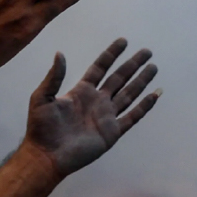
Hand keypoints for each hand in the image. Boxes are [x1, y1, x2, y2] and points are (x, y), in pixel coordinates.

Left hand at [24, 39, 160, 176]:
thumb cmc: (41, 127)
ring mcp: (106, 116)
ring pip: (129, 94)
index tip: (123, 41)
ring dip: (141, 81)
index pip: (100, 68)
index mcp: (81, 92)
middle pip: (119, 78)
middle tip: (147, 52)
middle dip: (132, 65)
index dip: (111, 54)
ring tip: (153, 67)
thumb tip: (60, 53)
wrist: (47, 155)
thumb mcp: (42, 97)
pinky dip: (144, 106)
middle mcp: (96, 101)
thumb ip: (54, 77)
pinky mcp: (112, 132)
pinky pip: (132, 116)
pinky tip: (155, 94)